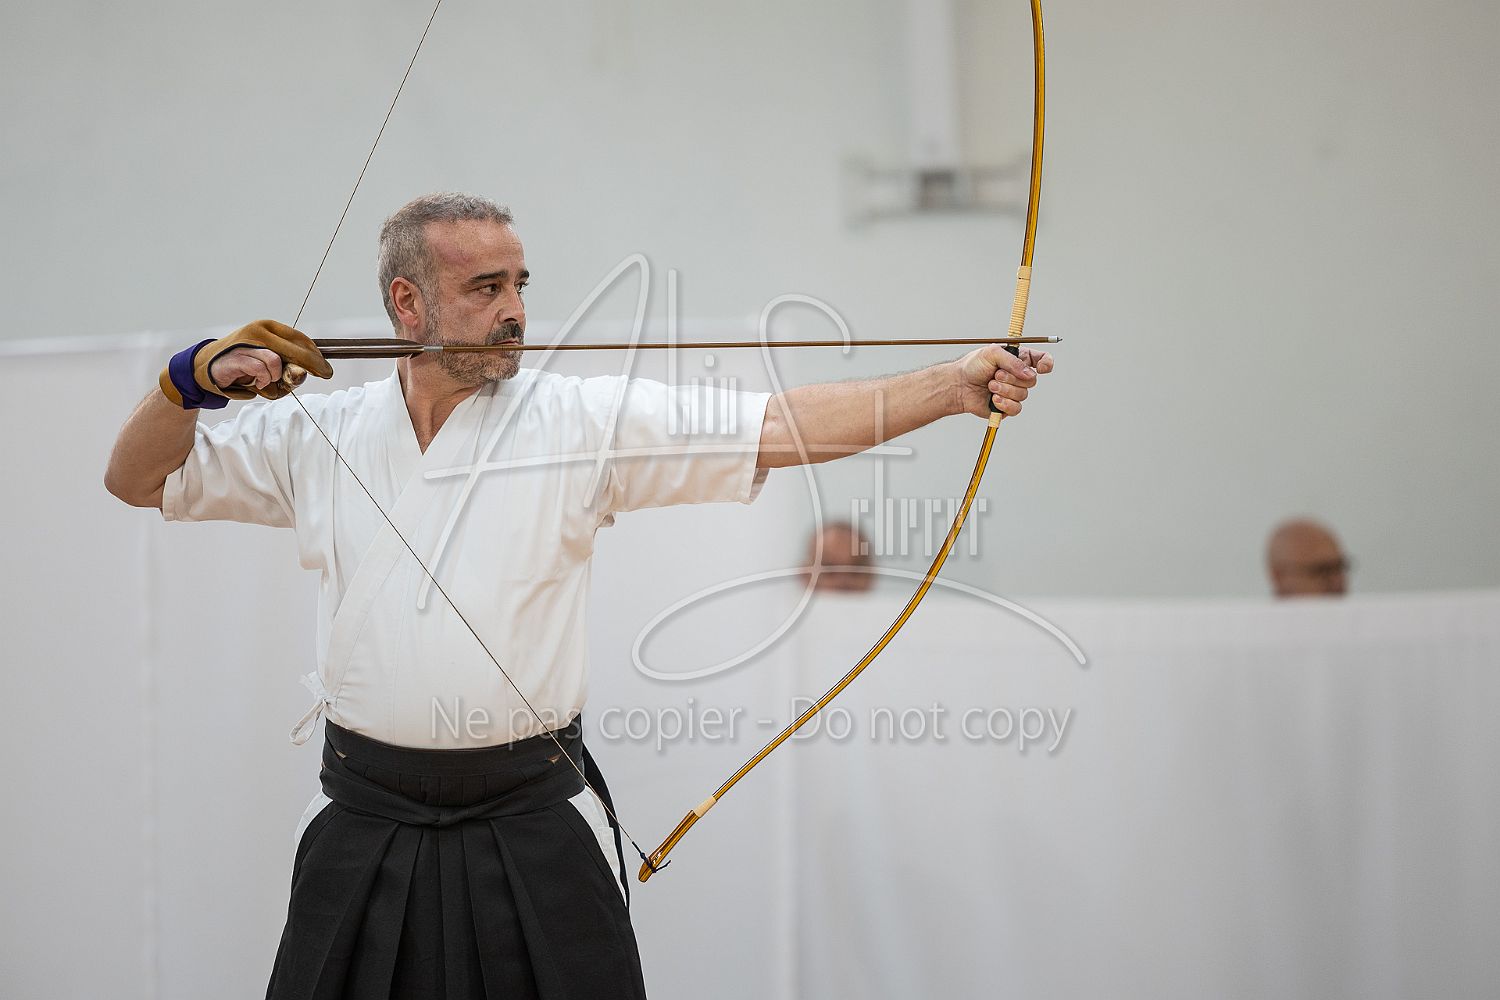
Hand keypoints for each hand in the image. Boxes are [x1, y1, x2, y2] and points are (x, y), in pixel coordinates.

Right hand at [197, 319, 332, 400]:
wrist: (209, 368)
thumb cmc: (245, 366)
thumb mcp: (272, 367)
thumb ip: (289, 370)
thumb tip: (305, 373)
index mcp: (270, 328)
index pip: (300, 338)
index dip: (315, 354)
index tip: (326, 369)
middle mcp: (260, 330)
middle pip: (295, 347)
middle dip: (311, 363)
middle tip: (324, 374)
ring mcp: (248, 342)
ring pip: (277, 361)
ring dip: (277, 377)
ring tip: (267, 381)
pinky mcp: (237, 356)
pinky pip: (261, 370)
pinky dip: (263, 380)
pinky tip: (256, 383)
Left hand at [955, 343, 1053, 417]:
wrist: (958, 385)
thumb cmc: (973, 366)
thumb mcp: (992, 353)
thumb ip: (1012, 361)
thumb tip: (1029, 373)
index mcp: (1018, 359)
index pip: (1041, 360)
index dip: (1046, 364)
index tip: (1041, 368)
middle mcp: (1018, 376)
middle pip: (1032, 380)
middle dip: (1012, 378)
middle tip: (996, 374)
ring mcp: (1013, 392)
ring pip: (1023, 395)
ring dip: (1005, 390)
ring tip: (990, 385)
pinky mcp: (1007, 407)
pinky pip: (1016, 408)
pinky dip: (1004, 403)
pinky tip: (993, 399)